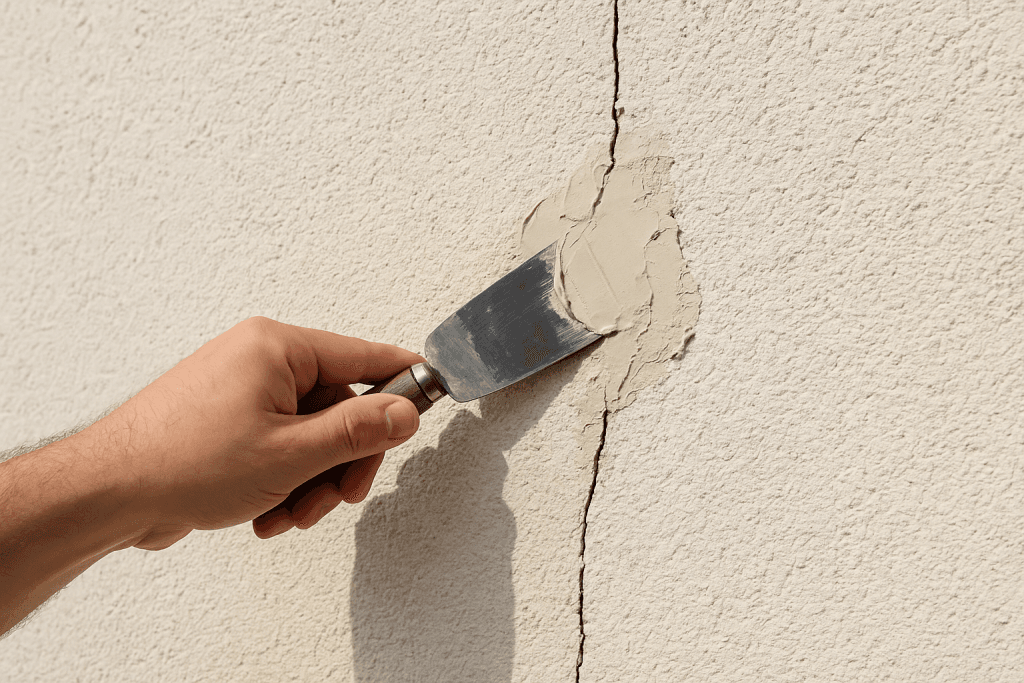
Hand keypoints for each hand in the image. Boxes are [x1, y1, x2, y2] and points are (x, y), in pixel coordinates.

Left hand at [107, 317, 423, 548]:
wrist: (109, 493)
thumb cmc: (180, 462)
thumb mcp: (290, 453)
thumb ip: (357, 431)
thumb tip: (404, 412)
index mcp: (277, 348)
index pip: (365, 356)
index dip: (403, 383)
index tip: (435, 395)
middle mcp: (261, 361)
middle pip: (341, 407)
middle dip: (341, 461)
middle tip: (337, 495)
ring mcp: (244, 391)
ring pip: (312, 435)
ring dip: (311, 481)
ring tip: (288, 511)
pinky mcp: (230, 421)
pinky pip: (282, 446)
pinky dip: (284, 482)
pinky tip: (265, 511)